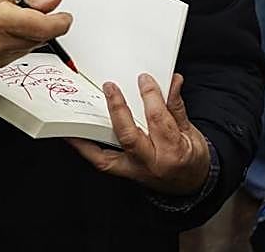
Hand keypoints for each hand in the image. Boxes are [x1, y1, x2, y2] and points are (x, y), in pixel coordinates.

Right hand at [0, 0, 71, 71]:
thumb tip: (53, 1)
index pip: (42, 27)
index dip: (60, 22)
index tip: (65, 17)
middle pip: (38, 39)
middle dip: (43, 25)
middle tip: (35, 9)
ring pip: (27, 49)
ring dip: (29, 35)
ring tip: (9, 18)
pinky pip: (13, 56)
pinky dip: (14, 44)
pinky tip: (0, 31)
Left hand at [69, 73, 210, 196]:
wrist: (190, 186)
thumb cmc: (190, 159)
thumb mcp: (190, 132)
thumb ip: (176, 107)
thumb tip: (173, 81)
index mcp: (173, 151)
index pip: (158, 120)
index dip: (150, 96)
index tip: (143, 79)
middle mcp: (151, 163)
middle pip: (129, 136)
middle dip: (117, 109)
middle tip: (110, 86)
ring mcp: (135, 170)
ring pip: (107, 154)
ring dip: (91, 134)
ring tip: (79, 112)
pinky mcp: (124, 173)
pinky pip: (100, 161)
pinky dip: (85, 147)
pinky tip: (74, 134)